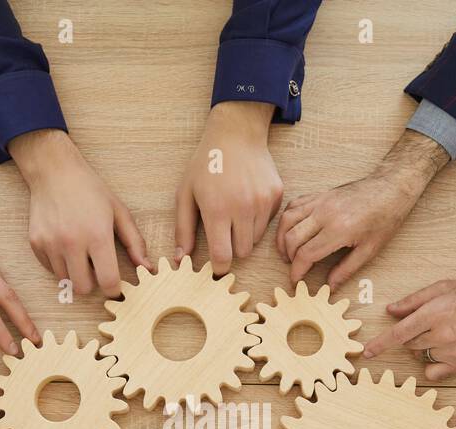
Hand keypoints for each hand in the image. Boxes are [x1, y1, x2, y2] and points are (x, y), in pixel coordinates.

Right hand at [8, 129, 151, 297]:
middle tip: (96, 268)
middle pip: (83, 288)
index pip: (107, 281)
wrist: (54, 171)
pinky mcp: (36, 244)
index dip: (114, 289)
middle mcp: (72, 243)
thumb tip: (147, 268)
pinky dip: (60, 264)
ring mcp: (51, 244)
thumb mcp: (119, 212)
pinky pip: (50, 269)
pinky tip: (65, 245)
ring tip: (80, 253)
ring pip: (65, 281)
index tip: (115, 285)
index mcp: (97, 236)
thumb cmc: (90, 190)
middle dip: (92, 283)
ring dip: (75, 273)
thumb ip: (135, 242)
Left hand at [175, 102, 282, 274]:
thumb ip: (183, 229)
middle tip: (223, 233)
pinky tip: (247, 201)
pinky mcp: (276, 195)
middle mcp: (243, 208)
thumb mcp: (185, 194)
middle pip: (243, 252)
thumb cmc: (206, 164)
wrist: (236, 134)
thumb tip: (180, 260)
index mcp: (217, 209)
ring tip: (234, 214)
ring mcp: (262, 201)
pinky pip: (268, 222)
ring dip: (245, 234)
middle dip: (232, 248)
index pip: (223, 255)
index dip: (219, 266)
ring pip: (256, 239)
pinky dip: (257, 219)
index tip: (215, 267)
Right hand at [277, 130, 448, 287]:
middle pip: (291, 238)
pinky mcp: (319, 194)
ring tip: (287, 252)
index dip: (297, 272)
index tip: (296, 281)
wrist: (391, 188)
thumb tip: (330, 287)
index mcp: (338, 230)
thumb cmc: (385, 218)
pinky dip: (287, 220)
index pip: (305, 254)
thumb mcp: (370, 250)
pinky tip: (291, 231)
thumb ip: (346, 270)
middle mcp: (324, 214)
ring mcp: (320, 202)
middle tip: (294, 268)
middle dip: (288, 257)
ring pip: (287, 220)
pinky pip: (293, 205)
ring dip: (282, 239)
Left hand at [363, 280, 455, 380]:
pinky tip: (444, 350)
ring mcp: (452, 352)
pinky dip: (432, 364)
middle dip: (412, 336)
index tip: (367, 352)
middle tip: (429, 324)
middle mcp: (443, 335)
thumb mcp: (443, 288)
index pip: (400, 333)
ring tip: (443, 333)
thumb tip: (390, 311)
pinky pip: (433, 372)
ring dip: (423, 347)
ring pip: (420, 356)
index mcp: (435, 313)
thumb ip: (413, 300)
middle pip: (409, 345)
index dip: (381, 344)